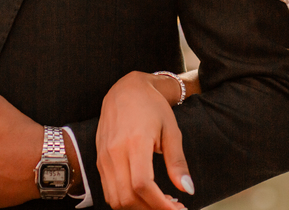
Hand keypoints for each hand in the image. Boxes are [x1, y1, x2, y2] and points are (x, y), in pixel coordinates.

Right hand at [97, 72, 192, 209]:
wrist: (126, 89)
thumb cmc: (152, 106)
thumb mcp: (171, 130)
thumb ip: (177, 161)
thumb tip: (188, 189)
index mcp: (135, 142)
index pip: (142, 185)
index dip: (159, 204)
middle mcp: (115, 152)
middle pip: (127, 197)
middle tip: (173, 209)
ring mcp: (104, 157)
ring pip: (115, 199)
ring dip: (137, 208)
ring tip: (159, 204)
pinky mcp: (100, 160)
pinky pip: (109, 191)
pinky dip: (126, 201)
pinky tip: (144, 197)